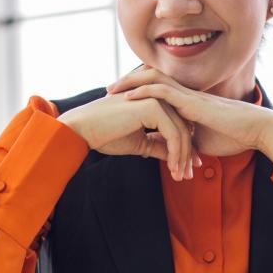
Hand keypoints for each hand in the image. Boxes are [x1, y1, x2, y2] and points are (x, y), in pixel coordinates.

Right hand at [58, 92, 200, 180]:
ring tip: (180, 176)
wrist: (83, 128)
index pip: (177, 124)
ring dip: (182, 157)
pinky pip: (172, 133)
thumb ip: (157, 145)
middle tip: (189, 175)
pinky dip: (175, 153)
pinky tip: (172, 169)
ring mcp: (155, 99)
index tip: (187, 168)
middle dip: (187, 153)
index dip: (184, 148)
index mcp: (154, 101)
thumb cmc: (105, 134)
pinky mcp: (152, 106)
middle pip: (183, 127)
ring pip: (181, 131)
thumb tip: (174, 158)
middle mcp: (157, 96)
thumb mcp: (138, 142)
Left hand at [106, 67, 272, 158]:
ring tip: (111, 90)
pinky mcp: (193, 102)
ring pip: (153, 80)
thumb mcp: (199, 143)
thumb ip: (180, 141)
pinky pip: (164, 92)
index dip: (136, 91)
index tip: (117, 98)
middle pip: (150, 79)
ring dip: (130, 83)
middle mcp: (185, 94)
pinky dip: (145, 92)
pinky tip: (129, 96)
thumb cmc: (233, 137)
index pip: (156, 90)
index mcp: (186, 102)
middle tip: (108, 89)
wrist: (256, 130)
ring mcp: (188, 95)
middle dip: (127, 82)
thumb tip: (162, 147)